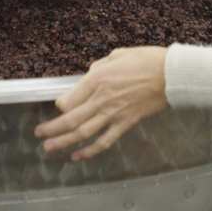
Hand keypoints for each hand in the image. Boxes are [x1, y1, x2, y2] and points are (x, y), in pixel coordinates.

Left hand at [34, 47, 169, 161]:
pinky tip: (78, 156)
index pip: (69, 98)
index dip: (60, 105)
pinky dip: (90, 151)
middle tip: (39, 134)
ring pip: (83, 132)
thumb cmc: (147, 60)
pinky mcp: (126, 123)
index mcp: (97, 79)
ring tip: (49, 148)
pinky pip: (104, 140)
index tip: (58, 108)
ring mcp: (113, 113)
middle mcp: (101, 98)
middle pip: (71, 119)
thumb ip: (100, 66)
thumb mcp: (118, 54)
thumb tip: (91, 74)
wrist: (171, 74)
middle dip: (52, 128)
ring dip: (63, 141)